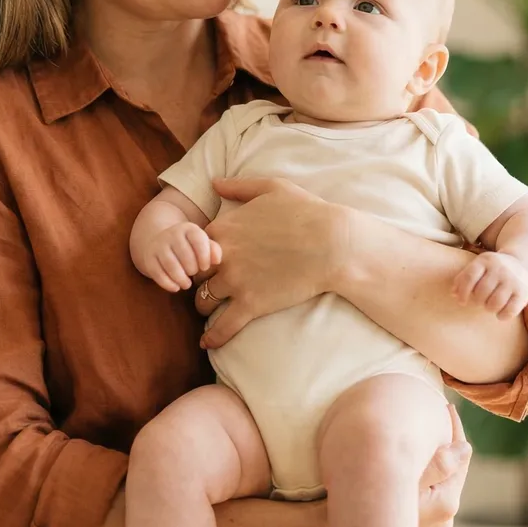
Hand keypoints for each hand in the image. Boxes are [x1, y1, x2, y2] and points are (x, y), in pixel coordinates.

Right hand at [134, 222, 219, 291]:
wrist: (160, 241)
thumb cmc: (188, 246)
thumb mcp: (202, 243)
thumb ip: (213, 250)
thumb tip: (217, 261)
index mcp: (189, 229)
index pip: (198, 240)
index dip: (204, 256)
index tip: (205, 267)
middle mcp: (172, 234)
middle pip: (185, 255)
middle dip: (192, 269)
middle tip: (194, 273)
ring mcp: (159, 246)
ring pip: (171, 265)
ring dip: (181, 278)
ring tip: (187, 284)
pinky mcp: (149, 258)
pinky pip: (158, 273)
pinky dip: (168, 284)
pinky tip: (176, 288)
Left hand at [192, 177, 348, 347]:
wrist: (333, 243)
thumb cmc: (307, 212)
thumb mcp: (272, 187)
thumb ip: (239, 186)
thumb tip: (215, 183)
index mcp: (225, 227)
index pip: (194, 244)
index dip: (198, 253)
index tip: (207, 259)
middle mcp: (223, 255)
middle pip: (193, 272)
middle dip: (196, 279)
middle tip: (206, 284)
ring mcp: (235, 281)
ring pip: (202, 300)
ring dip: (203, 305)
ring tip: (208, 311)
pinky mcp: (251, 304)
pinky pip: (223, 326)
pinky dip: (212, 337)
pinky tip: (207, 343)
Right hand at [417, 402, 470, 526]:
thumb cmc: (374, 509)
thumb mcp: (406, 480)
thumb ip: (438, 464)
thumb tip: (465, 447)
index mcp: (446, 501)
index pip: (461, 456)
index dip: (454, 428)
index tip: (446, 407)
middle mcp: (444, 518)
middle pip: (450, 471)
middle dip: (441, 445)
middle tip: (430, 418)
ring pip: (436, 485)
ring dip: (428, 464)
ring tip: (414, 442)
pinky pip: (424, 500)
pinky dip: (419, 483)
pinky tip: (405, 473)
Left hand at [452, 252, 527, 320]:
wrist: (522, 265)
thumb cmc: (491, 271)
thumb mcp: (478, 268)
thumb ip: (463, 279)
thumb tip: (453, 294)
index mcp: (485, 260)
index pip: (469, 277)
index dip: (462, 293)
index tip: (462, 302)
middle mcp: (500, 268)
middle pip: (481, 293)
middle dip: (477, 301)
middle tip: (481, 301)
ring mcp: (513, 279)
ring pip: (495, 303)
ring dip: (489, 309)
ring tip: (490, 305)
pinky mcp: (524, 291)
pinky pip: (510, 311)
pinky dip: (502, 316)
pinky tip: (500, 313)